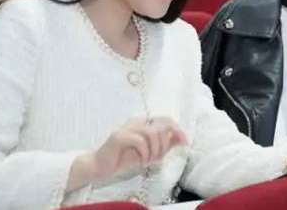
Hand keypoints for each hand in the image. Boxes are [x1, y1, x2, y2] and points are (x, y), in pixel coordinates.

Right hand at [70, 117, 185, 190]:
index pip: (167, 119)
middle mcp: (136, 121)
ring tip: (149, 161)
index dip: (178, 130)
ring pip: (153, 132)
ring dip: (155, 150)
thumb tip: (182, 138)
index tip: (185, 143)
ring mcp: (127, 127)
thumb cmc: (124, 159)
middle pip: (162, 126)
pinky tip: (141, 161)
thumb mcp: (150, 152)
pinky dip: (145, 153)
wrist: (101, 167)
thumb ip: (165, 145)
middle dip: (165, 145)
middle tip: (158, 158)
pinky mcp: (119, 136)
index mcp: (144, 123)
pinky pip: (140, 141)